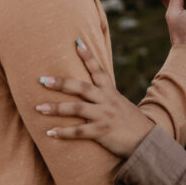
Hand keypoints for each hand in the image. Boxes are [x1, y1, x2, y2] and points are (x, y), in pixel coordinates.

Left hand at [36, 41, 154, 157]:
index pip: (98, 70)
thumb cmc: (129, 122)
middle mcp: (107, 100)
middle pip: (81, 88)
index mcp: (110, 92)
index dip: (88, 57)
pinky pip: (79, 132)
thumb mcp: (119, 103)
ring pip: (77, 109)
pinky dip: (63, 132)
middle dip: (61, 83)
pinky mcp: (102, 132)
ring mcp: (104, 116)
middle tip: (42, 80)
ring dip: (56, 108)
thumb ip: (104, 96)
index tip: (76, 43)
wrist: (147, 141)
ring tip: (38, 108)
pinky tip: (49, 132)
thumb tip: (86, 91)